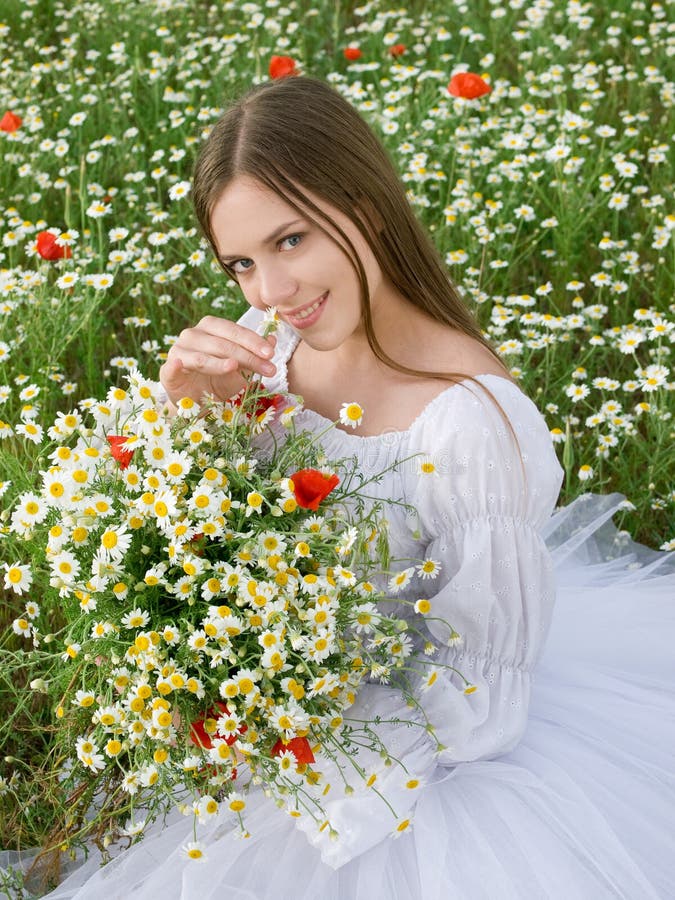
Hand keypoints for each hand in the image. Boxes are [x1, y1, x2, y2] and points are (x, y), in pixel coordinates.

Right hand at [159, 314, 276, 406]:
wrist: (195, 403)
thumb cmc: (218, 381)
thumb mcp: (241, 370)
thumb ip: (254, 354)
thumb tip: (273, 340)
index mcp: (211, 328)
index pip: (234, 331)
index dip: (253, 341)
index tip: (271, 353)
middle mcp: (193, 335)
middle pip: (221, 343)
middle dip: (246, 356)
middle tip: (267, 369)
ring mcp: (178, 352)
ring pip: (201, 356)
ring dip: (219, 363)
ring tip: (234, 367)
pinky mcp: (167, 371)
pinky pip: (172, 367)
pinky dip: (175, 366)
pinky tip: (180, 364)